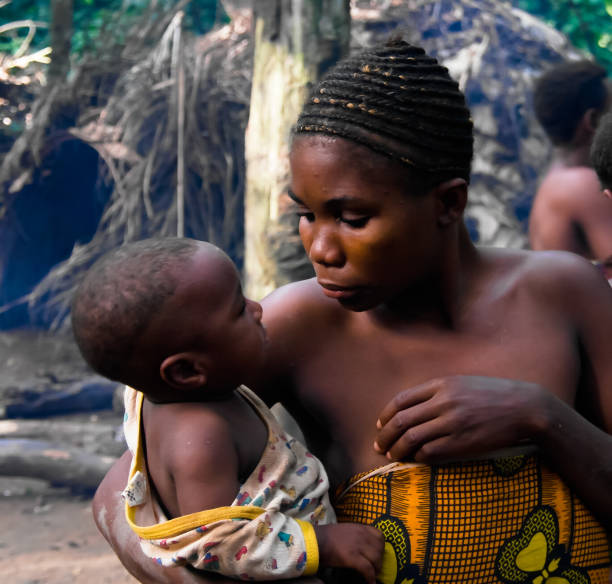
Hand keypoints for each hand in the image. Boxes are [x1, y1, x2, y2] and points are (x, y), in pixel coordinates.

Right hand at [315, 523, 383, 583]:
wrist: (314, 540)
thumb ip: (356, 535)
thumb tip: (364, 546)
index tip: (378, 554)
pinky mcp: (352, 557)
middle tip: (375, 567)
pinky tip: (370, 582)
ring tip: (372, 574)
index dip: (381, 547)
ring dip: (376, 569)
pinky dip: (371, 577)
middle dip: (379, 560)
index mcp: (359, 527)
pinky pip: (368, 569)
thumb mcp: (345, 530)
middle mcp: (361, 535)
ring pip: (376, 558)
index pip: (379, 535)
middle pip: (380, 548)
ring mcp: (357, 545)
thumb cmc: (326, 536)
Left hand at [374, 376, 548, 462]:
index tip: (380, 425)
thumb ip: (437, 392)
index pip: (401, 400)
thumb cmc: (493, 395)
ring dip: (398, 449)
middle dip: (385, 435)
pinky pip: (430, 452)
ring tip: (392, 456)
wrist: (525, 408)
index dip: (386, 415)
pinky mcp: (462, 442)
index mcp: (441, 384)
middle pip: (401, 420)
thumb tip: (411, 410)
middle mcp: (443, 401)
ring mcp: (452, 422)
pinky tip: (416, 459)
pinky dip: (418, 457)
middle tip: (378, 446)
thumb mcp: (462, 383)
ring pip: (412, 438)